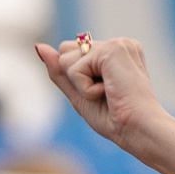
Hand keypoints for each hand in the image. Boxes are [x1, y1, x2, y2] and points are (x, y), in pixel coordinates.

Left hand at [36, 34, 170, 152]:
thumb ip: (59, 71)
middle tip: (103, 93)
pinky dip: (84, 88)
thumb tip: (39, 46)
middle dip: (74, 78)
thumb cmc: (114, 118)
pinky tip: (108, 92)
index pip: (70, 54)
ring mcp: (117, 44)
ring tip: (107, 93)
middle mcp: (118, 44)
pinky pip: (74, 69)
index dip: (75, 79)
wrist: (136, 129)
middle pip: (64, 52)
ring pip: (65, 59)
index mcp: (115, 52)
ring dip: (80, 84)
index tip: (103, 93)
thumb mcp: (78, 93)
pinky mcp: (113, 50)